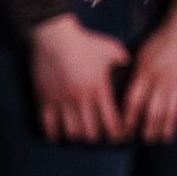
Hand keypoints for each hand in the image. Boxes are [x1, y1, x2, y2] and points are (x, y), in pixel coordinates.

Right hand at [29, 14, 130, 144]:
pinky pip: (48, 126)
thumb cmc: (85, 42)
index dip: (117, 135)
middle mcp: (80, 99)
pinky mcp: (44, 100)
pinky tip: (58, 136)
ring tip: (81, 137)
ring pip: (70, 133)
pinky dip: (54, 134)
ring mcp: (61, 101)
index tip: (119, 138)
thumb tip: (132, 65)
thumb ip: (124, 59)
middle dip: (98, 140)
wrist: (54, 36)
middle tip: (100, 139)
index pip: (111, 122)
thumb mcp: (111, 48)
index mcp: (99, 89)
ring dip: (77, 139)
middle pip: (91, 133)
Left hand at [123, 4, 176, 146]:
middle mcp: (161, 79)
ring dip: (167, 130)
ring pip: (172, 113)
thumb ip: (135, 73)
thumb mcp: (143, 52)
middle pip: (152, 113)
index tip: (124, 133)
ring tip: (163, 139)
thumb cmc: (163, 37)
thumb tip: (124, 95)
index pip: (132, 102)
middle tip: (146, 140)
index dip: (127, 121)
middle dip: (148, 131)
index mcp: (144, 71)